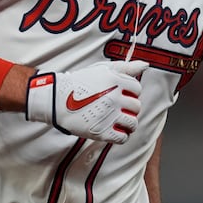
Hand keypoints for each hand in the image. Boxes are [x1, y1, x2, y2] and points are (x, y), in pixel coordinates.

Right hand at [25, 60, 148, 143]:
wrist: (56, 99)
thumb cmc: (80, 82)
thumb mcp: (102, 69)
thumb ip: (126, 67)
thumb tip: (145, 65)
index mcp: (116, 81)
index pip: (137, 89)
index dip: (130, 92)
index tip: (120, 94)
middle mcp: (115, 98)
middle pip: (136, 107)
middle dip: (129, 108)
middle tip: (117, 108)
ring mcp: (109, 115)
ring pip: (132, 123)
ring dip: (128, 123)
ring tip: (118, 120)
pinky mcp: (102, 132)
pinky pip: (123, 137)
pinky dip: (121, 135)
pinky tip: (114, 130)